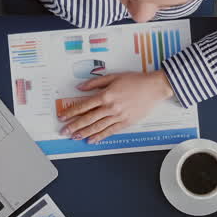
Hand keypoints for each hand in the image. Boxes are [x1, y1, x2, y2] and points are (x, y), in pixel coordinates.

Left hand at [59, 71, 174, 143]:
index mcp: (106, 95)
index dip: (71, 112)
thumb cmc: (135, 80)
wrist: (154, 87)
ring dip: (84, 133)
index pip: (83, 105)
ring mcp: (118, 116)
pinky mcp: (126, 122)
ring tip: (74, 137)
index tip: (62, 117)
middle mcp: (110, 107)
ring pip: (97, 127)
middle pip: (88, 118)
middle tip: (64, 131)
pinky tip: (92, 140)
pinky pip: (110, 131)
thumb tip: (80, 87)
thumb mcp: (113, 77)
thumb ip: (95, 82)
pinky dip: (100, 136)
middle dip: (74, 126)